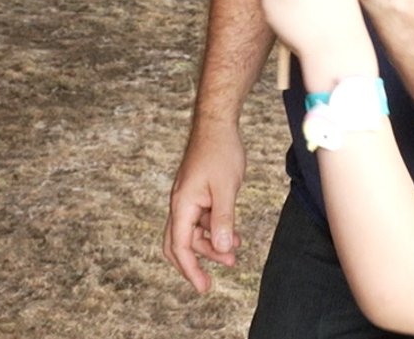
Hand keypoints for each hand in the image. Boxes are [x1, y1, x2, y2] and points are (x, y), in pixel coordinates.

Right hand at [163, 122, 245, 292]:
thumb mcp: (226, 189)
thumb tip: (222, 249)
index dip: (190, 270)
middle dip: (194, 263)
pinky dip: (215, 231)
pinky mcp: (198, 194)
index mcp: (182, 205)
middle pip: (179, 244)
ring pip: (193, 233)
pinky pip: (202, 221)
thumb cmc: (220, 152)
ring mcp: (188, 199)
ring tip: (234, 256)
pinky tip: (234, 236)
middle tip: (209, 282)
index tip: (203, 287)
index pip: (181, 246)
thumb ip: (223, 220)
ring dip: (211, 247)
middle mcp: (180, 204)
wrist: (218, 125)